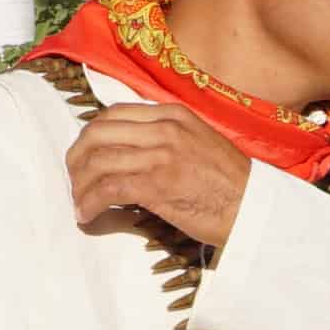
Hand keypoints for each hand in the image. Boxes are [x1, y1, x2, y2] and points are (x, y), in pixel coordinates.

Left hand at [66, 102, 254, 248]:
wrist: (254, 208)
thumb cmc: (230, 184)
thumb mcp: (199, 142)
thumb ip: (166, 138)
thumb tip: (130, 151)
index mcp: (173, 115)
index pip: (113, 114)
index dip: (90, 137)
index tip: (85, 157)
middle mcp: (164, 128)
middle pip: (97, 134)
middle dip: (78, 159)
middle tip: (76, 181)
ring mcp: (160, 155)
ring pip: (98, 161)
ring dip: (80, 186)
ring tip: (80, 203)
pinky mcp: (157, 184)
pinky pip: (108, 189)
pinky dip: (90, 203)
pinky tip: (87, 215)